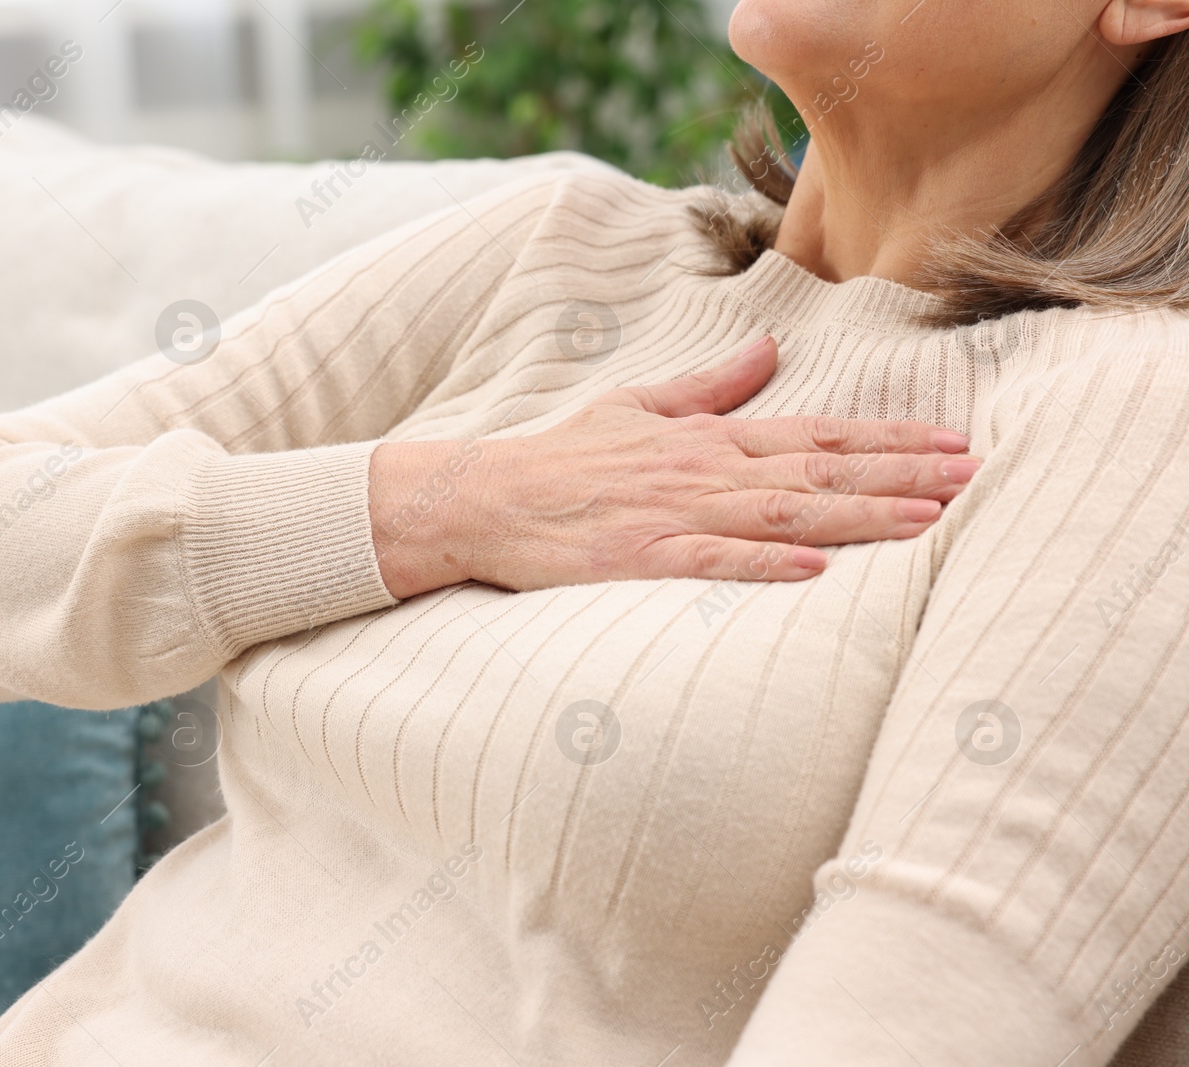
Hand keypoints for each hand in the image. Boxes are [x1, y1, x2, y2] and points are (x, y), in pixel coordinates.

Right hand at [368, 336, 978, 597]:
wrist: (484, 495)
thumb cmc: (563, 456)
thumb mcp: (638, 406)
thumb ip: (710, 387)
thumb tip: (769, 349)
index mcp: (710, 439)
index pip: (817, 437)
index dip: (889, 441)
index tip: (953, 443)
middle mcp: (704, 471)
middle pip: (818, 473)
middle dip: (901, 473)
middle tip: (973, 475)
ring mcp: (672, 514)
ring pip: (782, 515)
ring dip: (858, 516)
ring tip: (928, 517)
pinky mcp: (638, 556)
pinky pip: (709, 562)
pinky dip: (763, 566)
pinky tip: (816, 572)